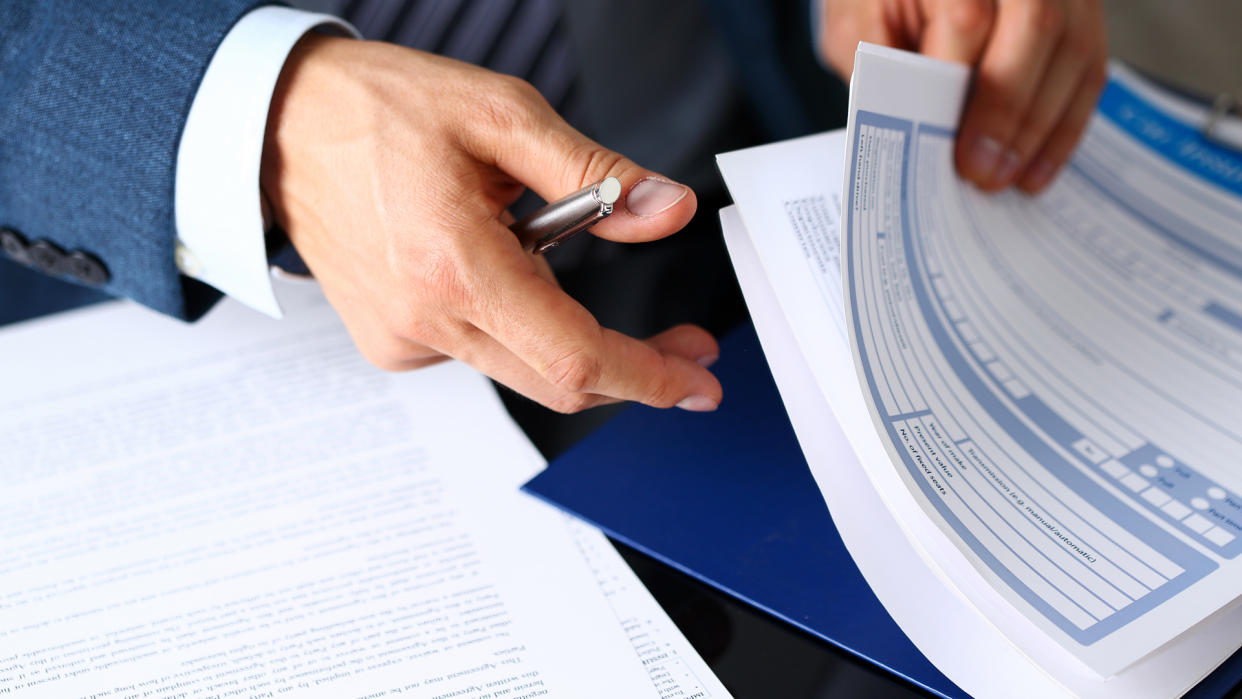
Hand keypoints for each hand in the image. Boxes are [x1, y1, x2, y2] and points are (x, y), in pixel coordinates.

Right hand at [261, 36, 720, 412]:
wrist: (282, 128)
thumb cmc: (381, 111)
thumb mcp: (503, 114)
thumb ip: (595, 174)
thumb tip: (668, 212)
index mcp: (454, 266)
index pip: (574, 356)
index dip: (648, 376)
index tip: (697, 382)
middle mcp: (423, 320)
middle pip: (557, 380)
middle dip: (632, 370)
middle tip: (683, 346)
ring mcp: (402, 341)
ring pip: (522, 366)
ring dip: (565, 329)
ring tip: (527, 234)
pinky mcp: (391, 345)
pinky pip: (481, 351)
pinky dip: (512, 320)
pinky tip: (484, 261)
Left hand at [818, 0, 1107, 191]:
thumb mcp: (858, 25)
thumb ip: (882, 70)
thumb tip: (915, 134)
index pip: (968, 21)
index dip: (967, 93)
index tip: (959, 154)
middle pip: (1037, 27)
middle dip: (1012, 113)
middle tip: (985, 174)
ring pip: (1075, 47)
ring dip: (1045, 126)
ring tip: (1011, 178)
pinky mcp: (1080, 7)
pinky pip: (1091, 61)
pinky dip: (1067, 120)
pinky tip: (1037, 163)